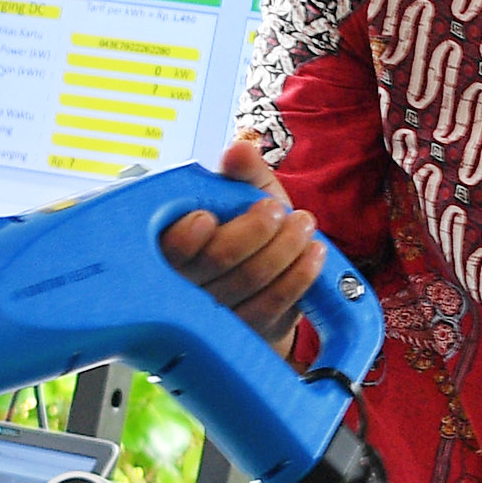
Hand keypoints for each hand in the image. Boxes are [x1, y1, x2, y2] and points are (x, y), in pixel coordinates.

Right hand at [159, 135, 325, 347]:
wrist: (260, 287)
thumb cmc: (243, 234)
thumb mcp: (241, 198)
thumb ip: (241, 173)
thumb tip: (240, 150)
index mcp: (171, 245)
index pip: (168, 248)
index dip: (184, 237)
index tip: (206, 217)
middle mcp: (186, 285)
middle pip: (216, 261)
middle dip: (253, 231)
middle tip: (276, 210)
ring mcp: (215, 315)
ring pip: (249, 281)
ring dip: (284, 248)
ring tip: (303, 225)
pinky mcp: (246, 333)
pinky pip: (274, 305)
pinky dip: (299, 276)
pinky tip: (313, 254)